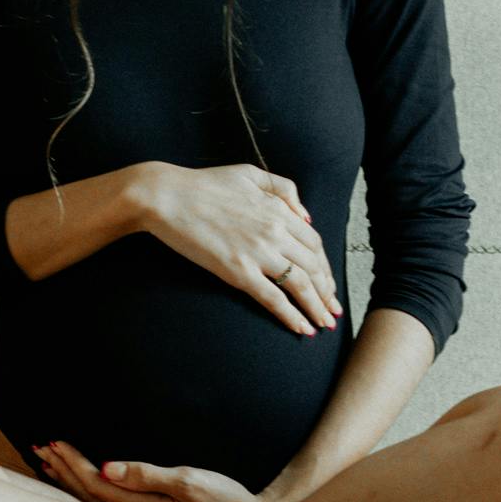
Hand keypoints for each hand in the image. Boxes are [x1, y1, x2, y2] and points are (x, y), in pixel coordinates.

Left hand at [32, 440, 266, 501]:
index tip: (54, 441)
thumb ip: (147, 475)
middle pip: (86, 497)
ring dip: (69, 484)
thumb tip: (106, 468)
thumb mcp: (190, 481)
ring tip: (48, 465)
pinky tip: (79, 490)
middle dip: (62, 470)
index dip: (72, 462)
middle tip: (39, 448)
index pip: (94, 484)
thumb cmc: (225, 501)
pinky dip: (85, 498)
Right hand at [136, 161, 343, 337]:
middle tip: (333, 309)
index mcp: (278, 210)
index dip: (325, 265)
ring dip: (317, 307)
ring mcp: (257, 253)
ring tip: (324, 323)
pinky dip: (291, 316)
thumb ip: (283, 189)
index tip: (328, 281)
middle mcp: (274, 232)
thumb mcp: (250, 173)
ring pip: (300, 285)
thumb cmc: (204, 184)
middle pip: (313, 266)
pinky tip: (301, 328)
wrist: (168, 197)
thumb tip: (306, 214)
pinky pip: (273, 299)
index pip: (314, 243)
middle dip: (327, 291)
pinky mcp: (238, 272)